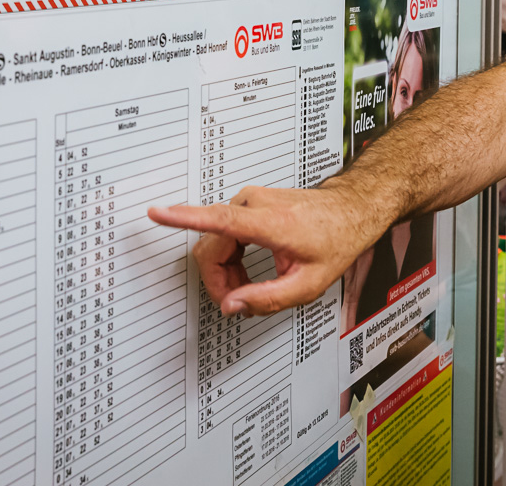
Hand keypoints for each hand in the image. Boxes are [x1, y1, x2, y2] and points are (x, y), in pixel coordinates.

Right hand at [148, 183, 381, 317]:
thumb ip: (267, 299)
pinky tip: (247, 271)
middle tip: (238, 301)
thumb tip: (231, 305)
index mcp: (270, 223)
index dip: (183, 218)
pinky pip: (222, 233)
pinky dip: (230, 257)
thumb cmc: (335, 240)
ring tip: (247, 287)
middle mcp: (255, 205)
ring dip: (224, 270)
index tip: (157, 213)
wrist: (348, 210)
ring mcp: (250, 200)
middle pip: (210, 247)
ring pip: (214, 242)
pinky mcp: (247, 203)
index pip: (219, 219)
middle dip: (218, 280)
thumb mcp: (308, 284)